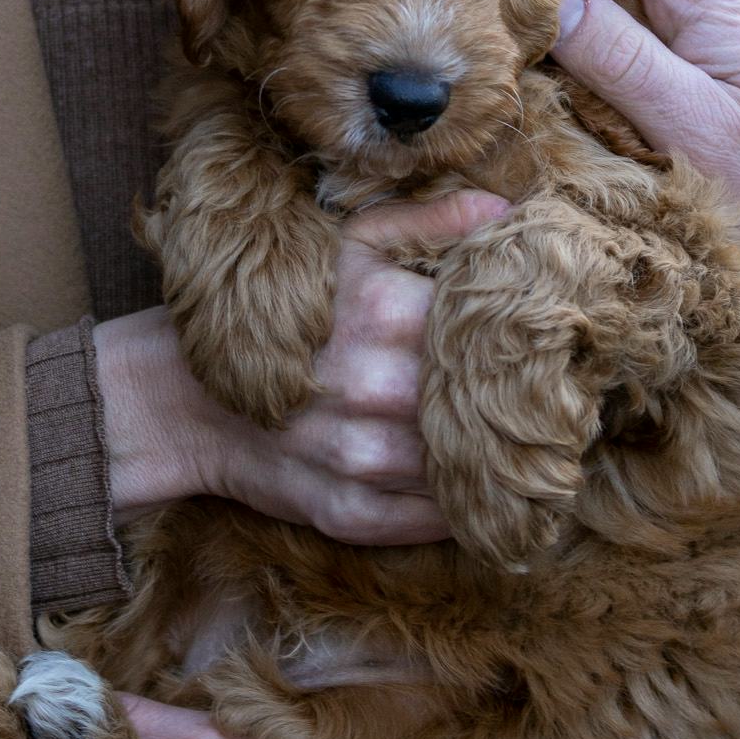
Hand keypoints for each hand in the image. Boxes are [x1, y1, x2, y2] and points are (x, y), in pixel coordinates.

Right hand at [95, 191, 509, 545]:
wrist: (181, 396)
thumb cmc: (273, 309)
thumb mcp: (343, 245)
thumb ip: (426, 223)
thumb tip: (506, 213)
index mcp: (382, 313)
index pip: (492, 332)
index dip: (530, 340)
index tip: (550, 346)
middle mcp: (374, 389)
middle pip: (491, 407)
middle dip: (524, 407)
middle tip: (558, 404)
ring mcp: (359, 460)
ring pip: (469, 472)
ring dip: (498, 465)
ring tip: (523, 450)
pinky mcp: (346, 514)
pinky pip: (432, 525)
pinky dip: (459, 511)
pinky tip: (475, 492)